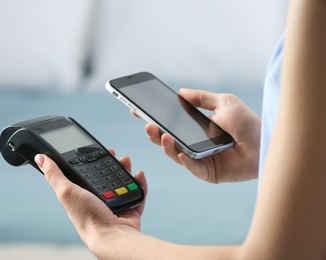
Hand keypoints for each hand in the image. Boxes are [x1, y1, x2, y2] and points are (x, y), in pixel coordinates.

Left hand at [34, 150, 147, 249]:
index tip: (96, 150)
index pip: (85, 174)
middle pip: (105, 176)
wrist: (111, 235)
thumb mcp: (66, 191)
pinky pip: (137, 193)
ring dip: (125, 169)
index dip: (90, 161)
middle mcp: (98, 200)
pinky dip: (139, 183)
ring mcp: (115, 205)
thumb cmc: (87, 218)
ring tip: (126, 160)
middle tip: (113, 153)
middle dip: (110, 162)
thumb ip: (54, 175)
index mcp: (82, 196)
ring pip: (122, 182)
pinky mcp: (130, 209)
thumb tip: (40, 158)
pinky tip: (138, 174)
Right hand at [144, 88, 259, 182]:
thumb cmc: (247, 122)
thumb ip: (201, 98)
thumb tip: (181, 92)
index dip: (154, 120)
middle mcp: (195, 145)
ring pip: (176, 155)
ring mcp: (200, 160)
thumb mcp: (223, 102)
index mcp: (196, 130)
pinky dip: (186, 161)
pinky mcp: (209, 173)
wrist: (266, 141)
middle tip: (147, 124)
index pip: (170, 126)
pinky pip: (193, 168)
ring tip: (162, 135)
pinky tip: (183, 153)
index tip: (138, 112)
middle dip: (155, 134)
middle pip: (168, 142)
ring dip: (166, 146)